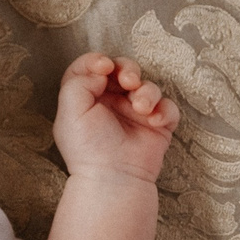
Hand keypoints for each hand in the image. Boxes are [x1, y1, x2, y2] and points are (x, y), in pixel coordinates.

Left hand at [51, 54, 178, 184]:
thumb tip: (101, 69)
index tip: (103, 67)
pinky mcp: (157, 125)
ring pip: (148, 86)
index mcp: (88, 97)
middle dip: (128, 69)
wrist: (113, 178)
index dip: (98, 61)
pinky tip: (155, 120)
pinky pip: (168, 107)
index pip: (93, 68)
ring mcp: (136, 113)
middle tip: (129, 81)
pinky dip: (165, 110)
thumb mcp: (70, 110)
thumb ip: (79, 80)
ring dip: (147, 91)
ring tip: (141, 107)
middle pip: (123, 70)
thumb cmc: (88, 147)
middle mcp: (112, 102)